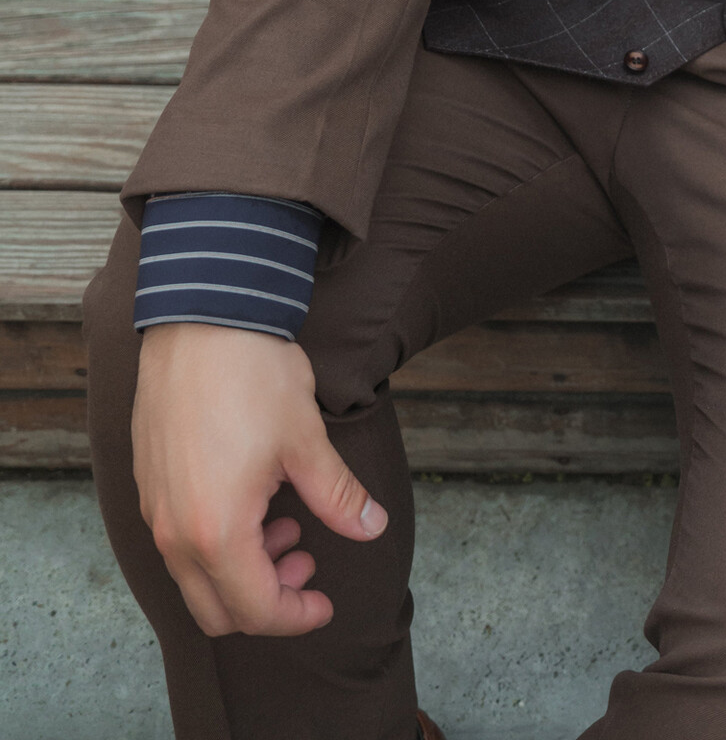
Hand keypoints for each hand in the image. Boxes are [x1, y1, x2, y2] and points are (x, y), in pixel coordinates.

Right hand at [132, 322, 387, 637]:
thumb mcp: (307, 440)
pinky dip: (216, 542)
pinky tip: (252, 498)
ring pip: (195, 577)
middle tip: (307, 558)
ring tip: (286, 523)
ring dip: (242, 570)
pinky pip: (177, 541)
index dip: (296, 615)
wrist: (201, 317)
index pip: (256, 610)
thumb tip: (371, 528)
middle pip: (216, 611)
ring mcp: (155, 509)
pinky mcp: (148, 484)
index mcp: (216, 532)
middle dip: (267, 600)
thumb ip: (338, 497)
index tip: (325, 601)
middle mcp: (174, 533)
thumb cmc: (255, 375)